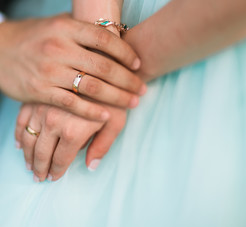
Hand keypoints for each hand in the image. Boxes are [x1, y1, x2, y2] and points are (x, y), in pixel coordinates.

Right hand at [0, 14, 145, 120]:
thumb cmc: (35, 37)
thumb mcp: (58, 25)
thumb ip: (84, 29)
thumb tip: (116, 31)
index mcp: (66, 29)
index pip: (105, 39)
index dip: (125, 53)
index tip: (138, 64)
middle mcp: (59, 48)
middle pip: (104, 66)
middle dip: (128, 80)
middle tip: (142, 89)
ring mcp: (49, 71)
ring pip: (92, 87)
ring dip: (117, 97)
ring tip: (133, 102)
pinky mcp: (40, 91)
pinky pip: (72, 104)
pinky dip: (92, 111)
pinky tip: (107, 115)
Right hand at [15, 103, 126, 181]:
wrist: (102, 66)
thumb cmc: (113, 97)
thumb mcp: (116, 123)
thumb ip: (103, 146)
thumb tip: (90, 166)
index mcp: (73, 131)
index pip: (60, 160)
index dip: (57, 172)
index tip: (54, 178)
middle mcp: (53, 122)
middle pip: (41, 153)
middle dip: (39, 168)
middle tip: (39, 177)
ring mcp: (41, 109)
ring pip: (28, 139)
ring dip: (27, 156)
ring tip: (30, 166)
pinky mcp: (35, 99)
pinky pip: (21, 122)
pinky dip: (19, 135)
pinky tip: (20, 145)